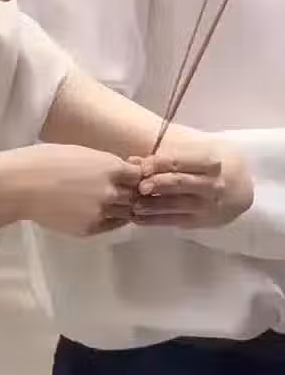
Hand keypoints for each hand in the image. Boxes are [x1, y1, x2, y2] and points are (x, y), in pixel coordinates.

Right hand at [0, 145, 143, 236]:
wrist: (19, 185)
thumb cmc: (43, 161)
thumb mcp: (79, 152)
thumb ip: (102, 164)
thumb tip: (118, 171)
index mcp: (110, 167)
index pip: (138, 175)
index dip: (134, 175)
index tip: (126, 175)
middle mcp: (111, 191)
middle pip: (134, 195)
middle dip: (129, 192)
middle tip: (120, 190)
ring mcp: (101, 212)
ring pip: (125, 213)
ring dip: (120, 208)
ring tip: (106, 202)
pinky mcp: (88, 228)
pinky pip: (109, 226)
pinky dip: (109, 220)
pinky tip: (97, 212)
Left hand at [129, 144, 252, 228]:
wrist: (242, 190)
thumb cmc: (214, 166)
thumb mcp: (200, 152)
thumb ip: (168, 156)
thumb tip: (134, 161)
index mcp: (211, 162)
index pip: (182, 161)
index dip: (159, 163)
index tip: (141, 166)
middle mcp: (212, 184)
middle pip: (179, 183)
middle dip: (156, 184)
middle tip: (138, 186)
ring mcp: (207, 205)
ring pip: (175, 204)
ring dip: (151, 205)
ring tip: (133, 204)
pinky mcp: (200, 221)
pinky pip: (173, 220)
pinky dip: (153, 220)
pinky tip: (137, 218)